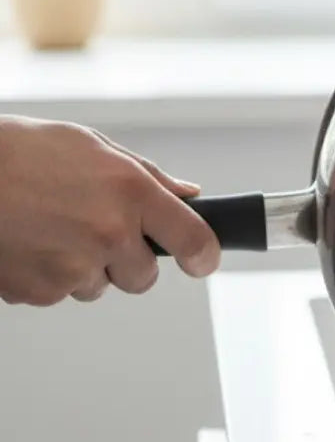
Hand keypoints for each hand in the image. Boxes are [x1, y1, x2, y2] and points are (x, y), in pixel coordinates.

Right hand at [0, 117, 219, 305]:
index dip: (204, 255)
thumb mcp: (95, 147)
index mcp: (131, 192)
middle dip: (128, 260)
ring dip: (84, 265)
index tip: (202, 260)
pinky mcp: (38, 292)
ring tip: (52, 225)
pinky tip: (31, 241)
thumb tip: (188, 195)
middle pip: (144, 277)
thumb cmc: (22, 153)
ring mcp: (73, 267)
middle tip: (96, 228)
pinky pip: (59, 293)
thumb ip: (149, 177)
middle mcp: (109, 233)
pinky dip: (49, 275)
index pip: (194, 239)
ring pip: (98, 286)